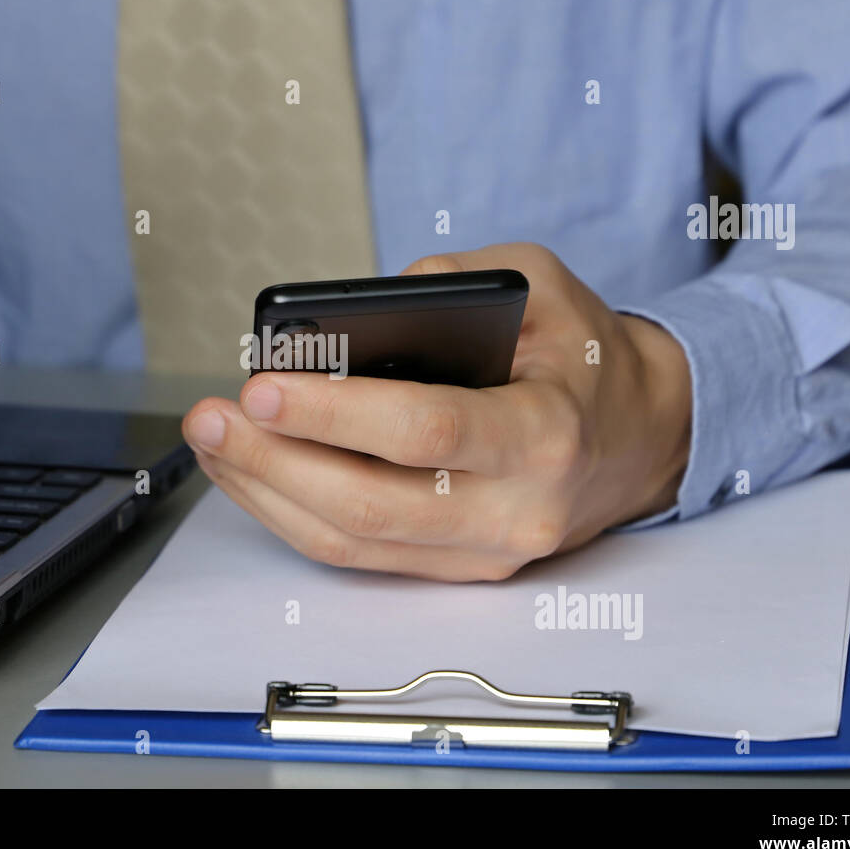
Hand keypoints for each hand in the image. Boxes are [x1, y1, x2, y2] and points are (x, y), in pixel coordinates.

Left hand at [182, 243, 691, 580]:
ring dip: (266, 492)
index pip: (426, 432)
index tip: (264, 384)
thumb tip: (356, 309)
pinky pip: (356, 554)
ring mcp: (482, 553)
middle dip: (274, 460)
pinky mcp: (453, 568)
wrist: (639, 440)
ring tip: (212, 441)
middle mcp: (514, 511)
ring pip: (350, 541)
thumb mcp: (541, 285)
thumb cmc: (585, 361)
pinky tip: (251, 471)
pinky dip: (291, 514)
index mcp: (543, 434)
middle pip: (369, 504)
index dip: (335, 411)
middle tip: (210, 416)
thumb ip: (451, 280)